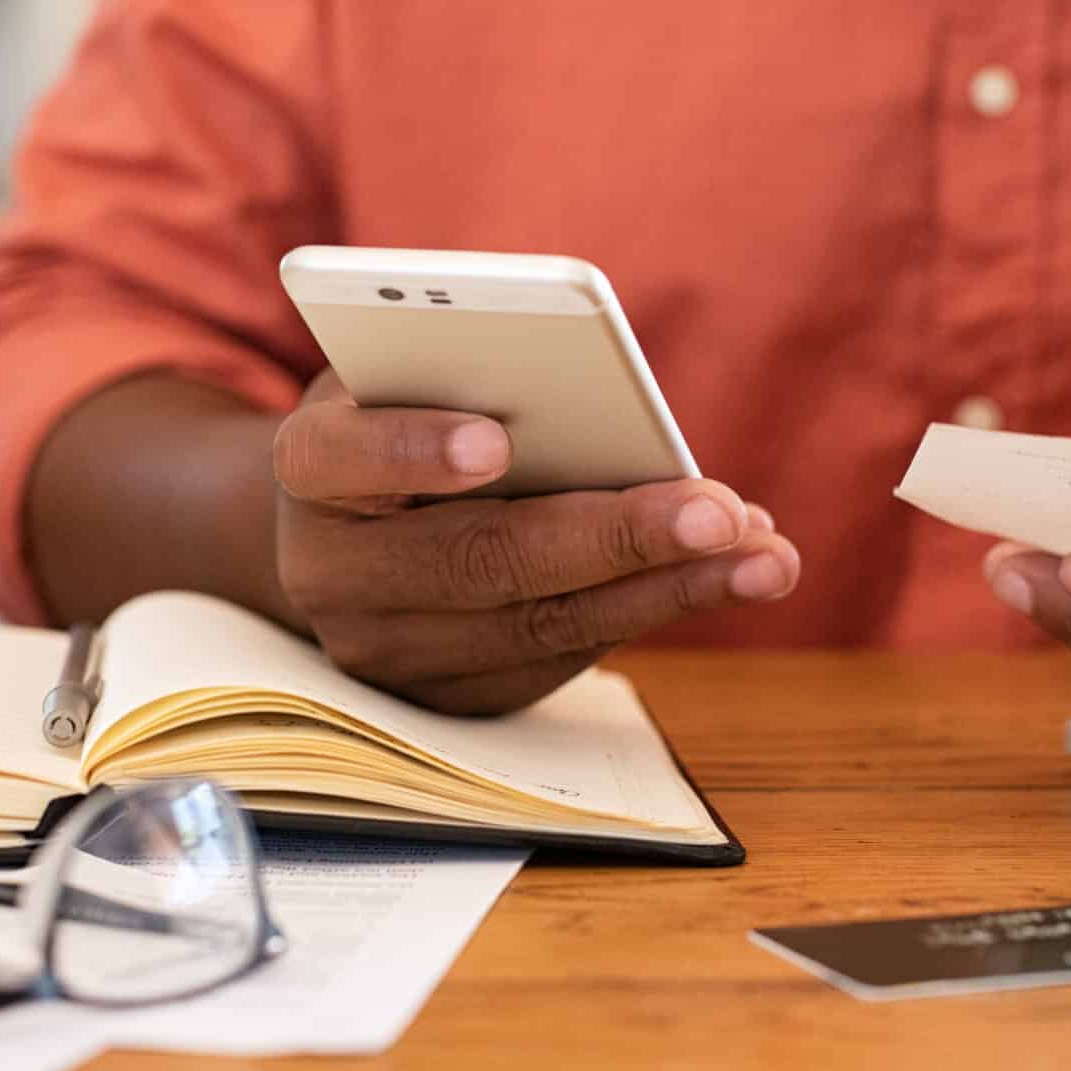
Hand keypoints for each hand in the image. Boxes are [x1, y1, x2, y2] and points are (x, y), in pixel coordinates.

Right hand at [271, 373, 801, 714]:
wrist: (343, 528)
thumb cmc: (401, 415)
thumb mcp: (410, 371)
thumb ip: (468, 372)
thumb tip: (603, 405)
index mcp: (308, 469)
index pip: (340, 458)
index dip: (412, 450)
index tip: (494, 443)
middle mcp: (332, 574)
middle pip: (475, 561)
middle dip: (610, 537)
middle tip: (716, 512)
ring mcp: (386, 652)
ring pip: (536, 625)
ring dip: (666, 589)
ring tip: (763, 553)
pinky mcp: (448, 700)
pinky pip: (560, 660)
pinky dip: (652, 612)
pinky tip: (728, 574)